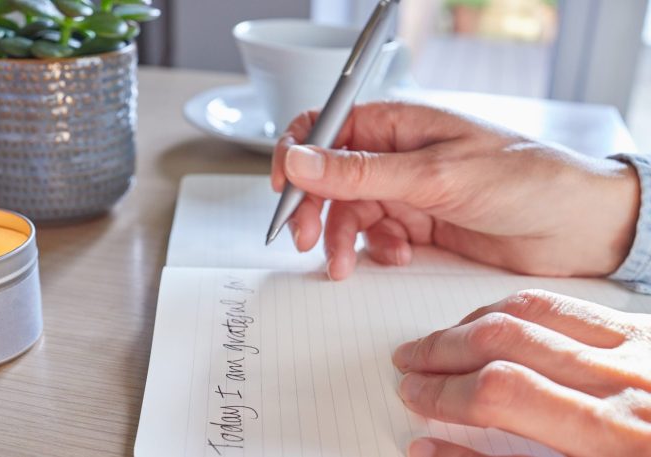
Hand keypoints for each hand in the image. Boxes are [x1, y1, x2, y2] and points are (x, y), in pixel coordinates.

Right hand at [271, 102, 640, 279]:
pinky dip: (376, 250)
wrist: (577, 227)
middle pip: (329, 178)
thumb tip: (298, 159)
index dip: (295, 156)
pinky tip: (398, 255)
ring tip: (345, 265)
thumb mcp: (433, 175)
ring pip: (348, 213)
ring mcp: (406, 191)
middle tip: (304, 240)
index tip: (282, 190)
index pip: (324, 128)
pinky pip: (375, 236)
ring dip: (342, 239)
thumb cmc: (523, 178)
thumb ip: (360, 172)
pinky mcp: (418, 224)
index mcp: (396, 123)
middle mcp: (396, 154)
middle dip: (313, 209)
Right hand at [392, 289, 650, 456]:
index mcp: (614, 437)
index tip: (412, 397)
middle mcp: (626, 381)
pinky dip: (519, 308)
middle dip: (443, 350)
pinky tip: (496, 318)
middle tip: (408, 362)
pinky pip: (569, 305)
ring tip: (438, 339)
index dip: (443, 394)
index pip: (500, 392)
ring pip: (532, 312)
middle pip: (506, 342)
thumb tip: (433, 451)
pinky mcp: (649, 332)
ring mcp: (640, 350)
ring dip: (472, 322)